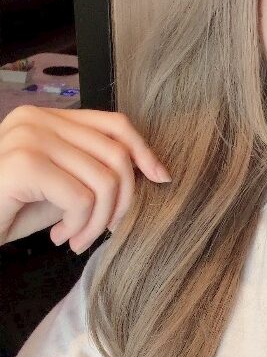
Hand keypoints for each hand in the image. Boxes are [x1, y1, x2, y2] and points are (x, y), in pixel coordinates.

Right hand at [0, 105, 170, 253]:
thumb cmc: (8, 209)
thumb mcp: (62, 187)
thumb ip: (95, 173)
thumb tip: (152, 172)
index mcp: (48, 117)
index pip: (115, 124)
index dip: (145, 151)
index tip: (162, 178)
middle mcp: (38, 119)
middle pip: (116, 154)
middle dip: (123, 200)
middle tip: (106, 229)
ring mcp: (29, 137)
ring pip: (104, 180)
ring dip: (99, 221)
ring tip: (79, 238)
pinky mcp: (24, 163)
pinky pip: (82, 198)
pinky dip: (81, 226)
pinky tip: (61, 238)